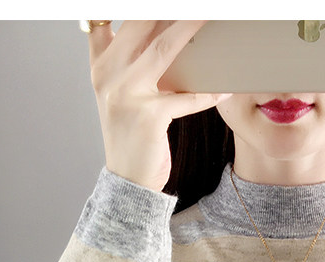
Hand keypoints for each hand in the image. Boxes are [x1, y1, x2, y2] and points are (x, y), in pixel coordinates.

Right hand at [87, 20, 231, 190]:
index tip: (158, 3)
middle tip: (195, 6)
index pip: (107, 20)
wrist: (128, 181)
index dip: (131, 9)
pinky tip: (224, 88)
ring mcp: (126, 94)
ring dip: (190, 28)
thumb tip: (163, 33)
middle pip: (140, 24)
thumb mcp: (121, 95)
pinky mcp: (148, 116)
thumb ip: (129, 63)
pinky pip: (185, 97)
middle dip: (167, 9)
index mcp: (100, 66)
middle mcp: (108, 75)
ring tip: (209, 17)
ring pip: (163, 49)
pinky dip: (207, 93)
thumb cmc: (131, 137)